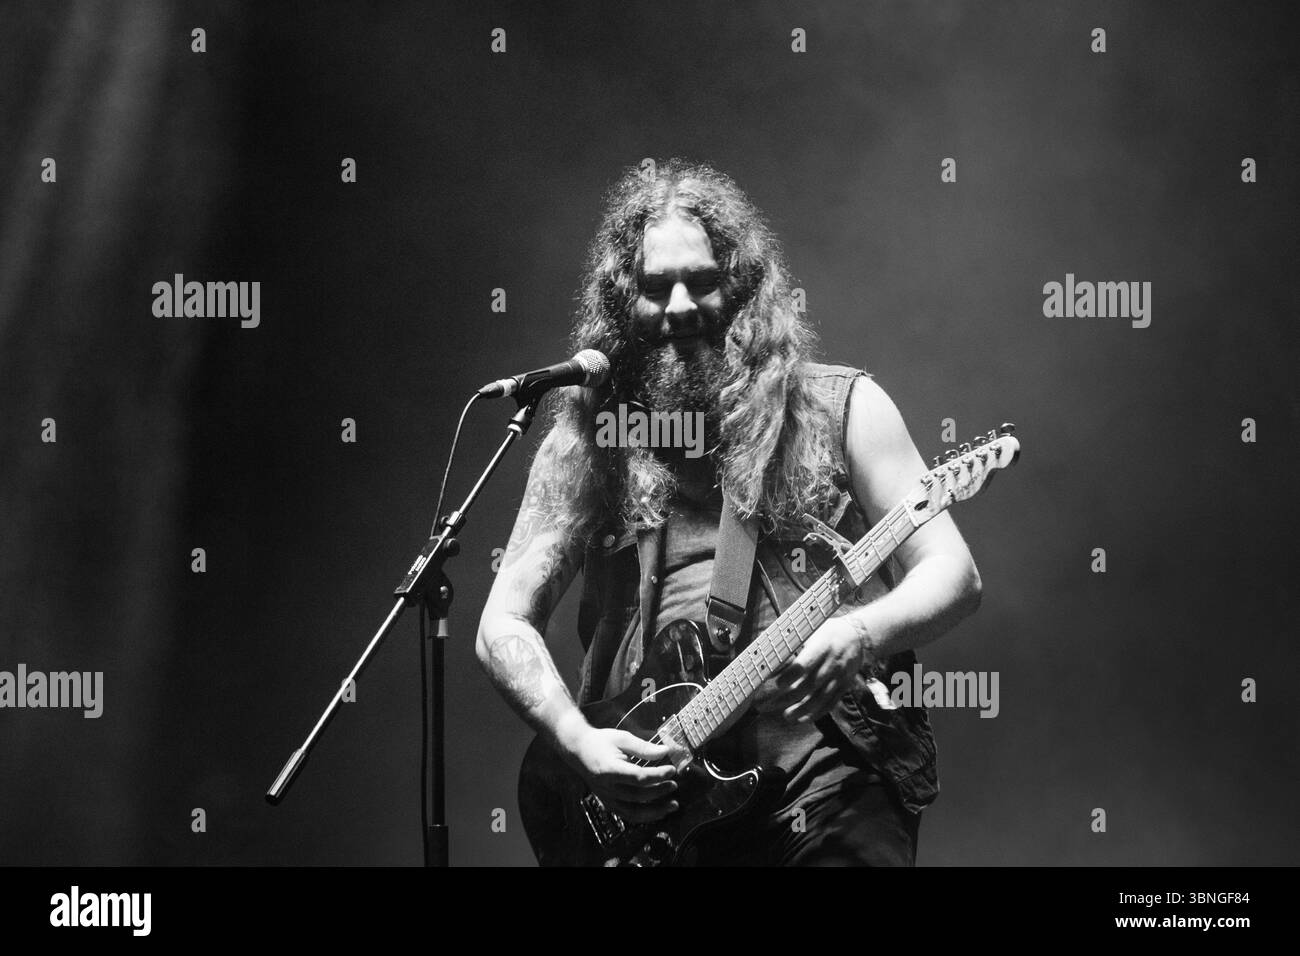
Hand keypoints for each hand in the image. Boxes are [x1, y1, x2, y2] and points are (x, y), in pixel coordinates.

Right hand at [560, 724, 679, 823]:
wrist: (578, 750)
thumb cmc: (600, 742)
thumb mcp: (622, 738)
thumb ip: (643, 747)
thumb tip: (665, 751)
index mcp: (610, 769)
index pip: (638, 777)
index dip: (658, 775)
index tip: (672, 770)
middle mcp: (607, 787)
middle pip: (638, 795)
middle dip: (660, 791)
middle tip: (674, 785)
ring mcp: (606, 797)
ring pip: (633, 811)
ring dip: (656, 811)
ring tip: (673, 805)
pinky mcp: (607, 803)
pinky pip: (627, 815)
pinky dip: (644, 817)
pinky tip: (658, 812)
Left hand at [754, 616, 868, 722]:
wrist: (857, 636)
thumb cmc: (826, 633)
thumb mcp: (811, 632)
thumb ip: (794, 647)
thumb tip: (771, 662)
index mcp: (822, 647)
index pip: (805, 664)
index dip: (790, 676)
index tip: (778, 684)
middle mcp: (832, 663)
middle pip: (811, 685)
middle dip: (792, 697)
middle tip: (775, 703)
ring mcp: (840, 677)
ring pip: (821, 698)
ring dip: (802, 710)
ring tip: (787, 717)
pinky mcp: (844, 686)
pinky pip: (831, 703)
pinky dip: (817, 713)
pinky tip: (802, 719)